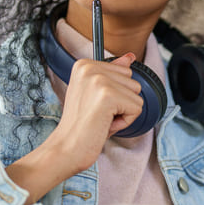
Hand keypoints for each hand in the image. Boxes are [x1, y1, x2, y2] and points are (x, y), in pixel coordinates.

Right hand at [7, 54, 142, 200]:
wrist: (67, 148)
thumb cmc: (81, 126)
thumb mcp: (97, 95)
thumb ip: (113, 73)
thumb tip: (131, 56)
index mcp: (84, 64)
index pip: (124, 72)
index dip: (115, 94)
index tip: (94, 105)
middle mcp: (90, 68)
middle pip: (133, 82)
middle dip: (122, 103)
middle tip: (98, 114)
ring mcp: (99, 80)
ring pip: (137, 96)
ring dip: (123, 113)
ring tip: (101, 119)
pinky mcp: (108, 96)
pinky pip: (137, 109)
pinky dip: (125, 123)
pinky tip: (104, 124)